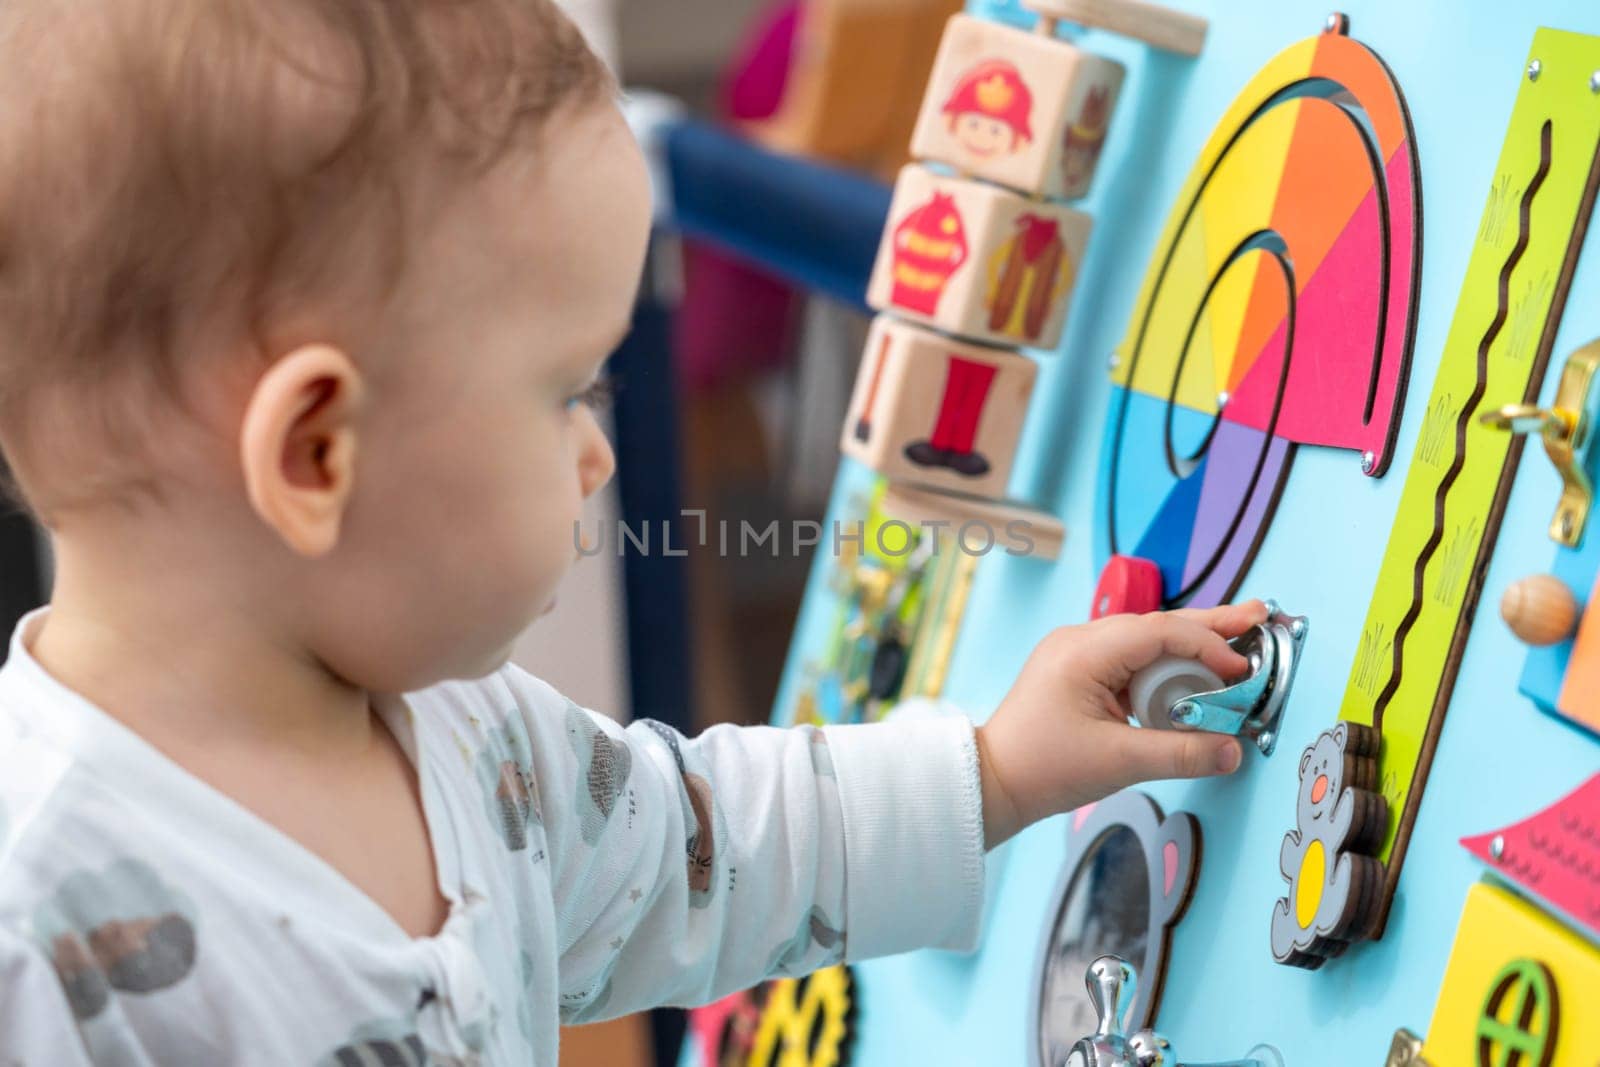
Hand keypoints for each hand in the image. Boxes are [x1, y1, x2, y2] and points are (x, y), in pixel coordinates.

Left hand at [975, 600, 1266, 847]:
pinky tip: (1195, 676)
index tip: (1242, 667)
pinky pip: (1132, 660)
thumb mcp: (1118, 762)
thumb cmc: (1041, 768)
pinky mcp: (1080, 672)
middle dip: (1209, 624)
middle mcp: (1079, 641)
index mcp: (1083, 652)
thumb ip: (1181, 754)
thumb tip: (1232, 750)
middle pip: (1157, 626)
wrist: (993, 782)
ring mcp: (1077, 654)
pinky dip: (1166, 668)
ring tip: (1236, 646)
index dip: (1207, 646)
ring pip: (1147, 642)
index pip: (1159, 632)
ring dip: (1190, 649)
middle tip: (1258, 616)